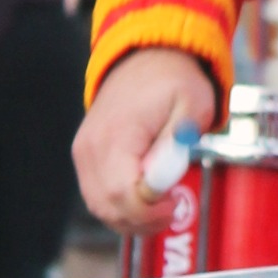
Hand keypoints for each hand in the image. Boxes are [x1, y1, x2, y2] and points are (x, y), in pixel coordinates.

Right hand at [74, 48, 217, 231]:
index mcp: (117, 133)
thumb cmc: (173, 81)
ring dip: (132, 217)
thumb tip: (162, 180)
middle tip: (172, 209)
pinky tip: (145, 198)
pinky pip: (97, 195)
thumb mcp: (193, 103)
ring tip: (161, 205)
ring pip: (99, 207)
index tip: (175, 203)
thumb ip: (178, 143)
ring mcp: (83, 152)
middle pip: (107, 206)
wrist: (145, 58)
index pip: (122, 193)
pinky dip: (120, 206)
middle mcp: (91, 146)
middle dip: (143, 220)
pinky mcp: (84, 156)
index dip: (149, 211)